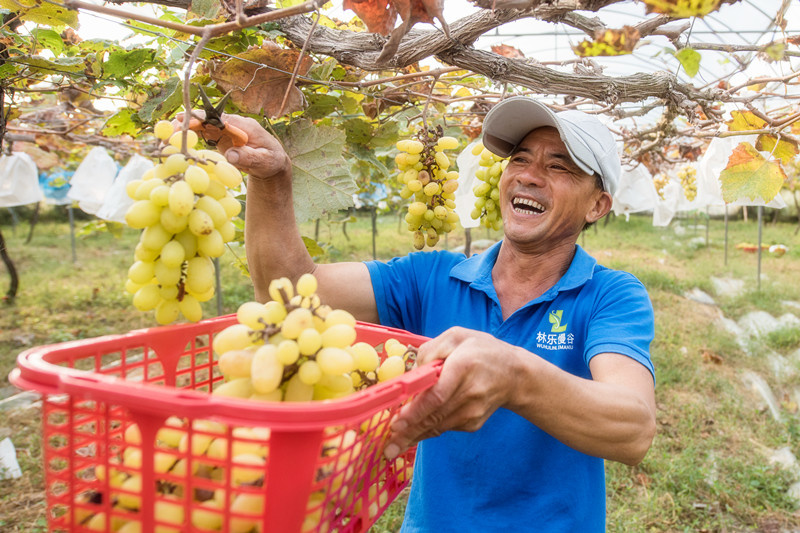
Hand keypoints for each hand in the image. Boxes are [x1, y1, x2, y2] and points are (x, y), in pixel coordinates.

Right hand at [175, 111, 290, 180]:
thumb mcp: (265, 161)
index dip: (202, 120)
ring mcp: (225, 130)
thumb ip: (249, 157)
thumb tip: (231, 155)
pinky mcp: (220, 138)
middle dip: (188, 121)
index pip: (219, 119)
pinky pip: (202, 133)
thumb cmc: (271, 161)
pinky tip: (175, 139)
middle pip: (207, 118)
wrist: (272, 162)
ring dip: (185, 127)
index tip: (186, 122)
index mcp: (243, 125)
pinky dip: (189, 135)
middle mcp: (232, 124)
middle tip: (169, 127)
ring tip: (166, 133)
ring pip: (202, 125)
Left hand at [383, 327, 520, 458]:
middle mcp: (470, 392)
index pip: (438, 394)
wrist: (515, 374)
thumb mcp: (457, 336)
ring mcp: (473, 412)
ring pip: (437, 426)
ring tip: (392, 447)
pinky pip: (444, 426)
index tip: (397, 422)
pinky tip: (412, 434)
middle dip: (408, 433)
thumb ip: (431, 350)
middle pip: (434, 416)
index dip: (416, 411)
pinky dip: (427, 430)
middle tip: (388, 447)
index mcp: (464, 366)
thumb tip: (412, 374)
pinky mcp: (473, 423)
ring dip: (414, 437)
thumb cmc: (481, 350)